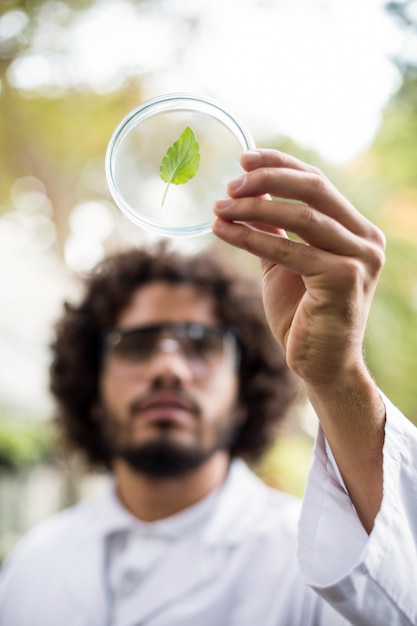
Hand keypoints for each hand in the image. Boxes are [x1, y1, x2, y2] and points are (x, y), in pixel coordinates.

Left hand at [214, 149, 386, 531]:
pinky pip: (288, 250)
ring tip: (219, 207)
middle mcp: (365, 240)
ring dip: (253, 208)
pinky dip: (251, 238)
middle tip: (229, 184)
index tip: (244, 159)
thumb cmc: (303, 315)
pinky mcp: (342, 280)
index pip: (317, 183)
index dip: (279, 165)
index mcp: (356, 231)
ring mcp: (359, 259)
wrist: (321, 365)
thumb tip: (249, 192)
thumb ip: (275, 231)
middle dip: (266, 180)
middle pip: (313, 189)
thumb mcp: (287, 264)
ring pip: (300, 216)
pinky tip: (222, 231)